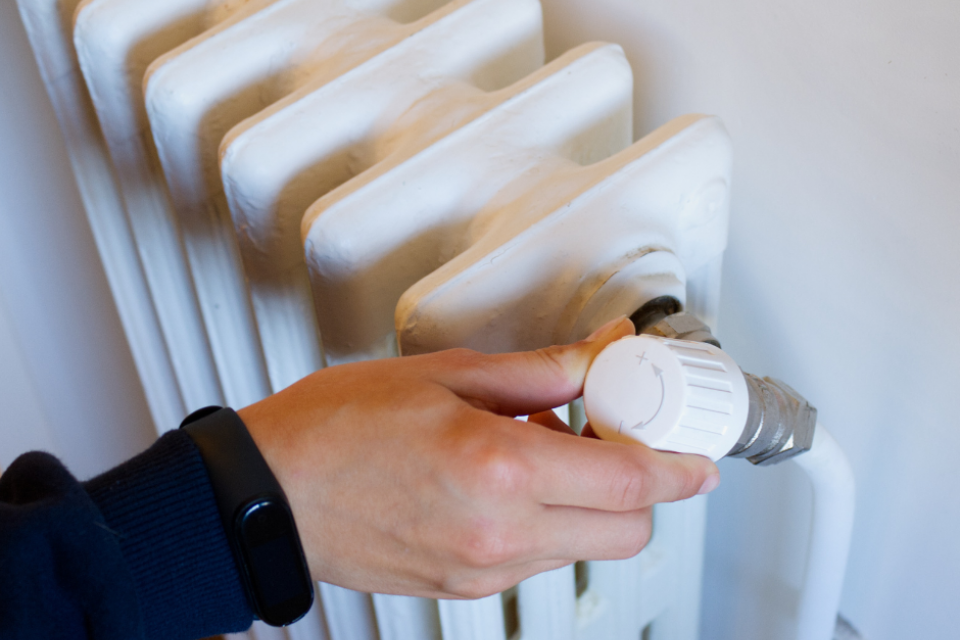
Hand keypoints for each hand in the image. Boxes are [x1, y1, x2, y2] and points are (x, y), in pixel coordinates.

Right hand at [238, 316, 719, 598]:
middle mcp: (498, 535)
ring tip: (544, 448)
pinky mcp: (463, 586)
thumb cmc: (336, 429)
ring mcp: (481, 570)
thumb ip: (540, 371)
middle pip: (625, 532)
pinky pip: (536, 559)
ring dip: (590, 503)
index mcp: (498, 471)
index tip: (697, 455)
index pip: (629, 484)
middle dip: (641, 489)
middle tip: (614, 437)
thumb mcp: (445, 377)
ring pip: (583, 548)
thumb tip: (601, 353)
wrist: (269, 495)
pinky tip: (509, 479)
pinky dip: (548, 522)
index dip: (678, 468)